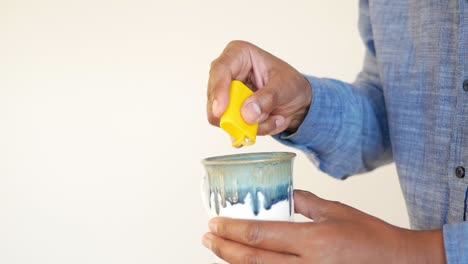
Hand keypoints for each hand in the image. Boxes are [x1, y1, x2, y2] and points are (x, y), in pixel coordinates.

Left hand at [202, 190, 445, 263]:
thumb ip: (304, 203)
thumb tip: (282, 196)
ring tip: (219, 248)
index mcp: (313, 242)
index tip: (215, 222)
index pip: (261, 235)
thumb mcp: (335, 211)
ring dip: (234, 261)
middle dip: (225, 247)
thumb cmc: (370, 237)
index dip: (233, 229)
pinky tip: (246, 262)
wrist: (397, 263)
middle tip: (208, 236)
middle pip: (253, 260)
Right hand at [207, 40, 311, 134]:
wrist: (296, 100)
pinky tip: (268, 120)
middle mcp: (227, 74)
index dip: (218, 90)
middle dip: (234, 115)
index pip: (220, 70)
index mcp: (238, 55)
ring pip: (223, 117)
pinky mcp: (229, 113)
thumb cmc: (289, 83)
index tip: (221, 110)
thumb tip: (247, 113)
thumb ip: (267, 99)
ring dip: (249, 124)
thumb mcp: (285, 86)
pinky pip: (233, 128)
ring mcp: (225, 95)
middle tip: (252, 123)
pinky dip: (252, 130)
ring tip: (272, 117)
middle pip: (214, 97)